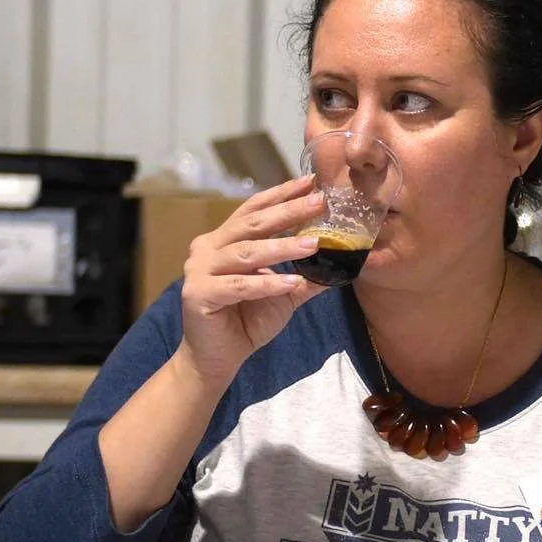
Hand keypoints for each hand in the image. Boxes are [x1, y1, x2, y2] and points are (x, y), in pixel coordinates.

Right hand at [178, 174, 326, 384]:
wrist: (217, 359)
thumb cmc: (247, 321)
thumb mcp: (284, 294)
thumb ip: (307, 276)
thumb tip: (343, 262)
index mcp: (224, 241)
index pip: (254, 210)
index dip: (281, 195)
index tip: (311, 182)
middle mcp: (207, 248)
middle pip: (251, 225)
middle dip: (288, 212)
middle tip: (319, 201)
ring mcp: (199, 270)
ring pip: (246, 253)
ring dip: (282, 248)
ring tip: (313, 244)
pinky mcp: (198, 295)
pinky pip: (238, 285)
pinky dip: (267, 284)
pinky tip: (292, 282)